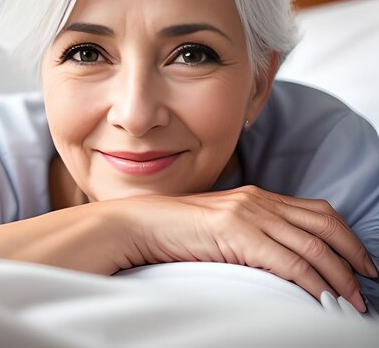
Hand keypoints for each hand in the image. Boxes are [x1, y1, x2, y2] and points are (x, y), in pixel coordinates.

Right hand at [114, 186, 376, 312]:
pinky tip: (320, 299)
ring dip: (337, 276)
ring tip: (349, 301)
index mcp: (257, 196)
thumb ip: (253, 233)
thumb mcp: (223, 226)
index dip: (346, 237)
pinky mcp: (236, 233)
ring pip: (311, 245)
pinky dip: (311, 282)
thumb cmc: (178, 230)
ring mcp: (247, 214)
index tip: (361, 263)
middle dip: (352, 255)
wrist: (142, 224)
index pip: (317, 211)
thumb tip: (283, 261)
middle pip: (323, 223)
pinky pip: (287, 261)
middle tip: (366, 283)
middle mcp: (258, 200)